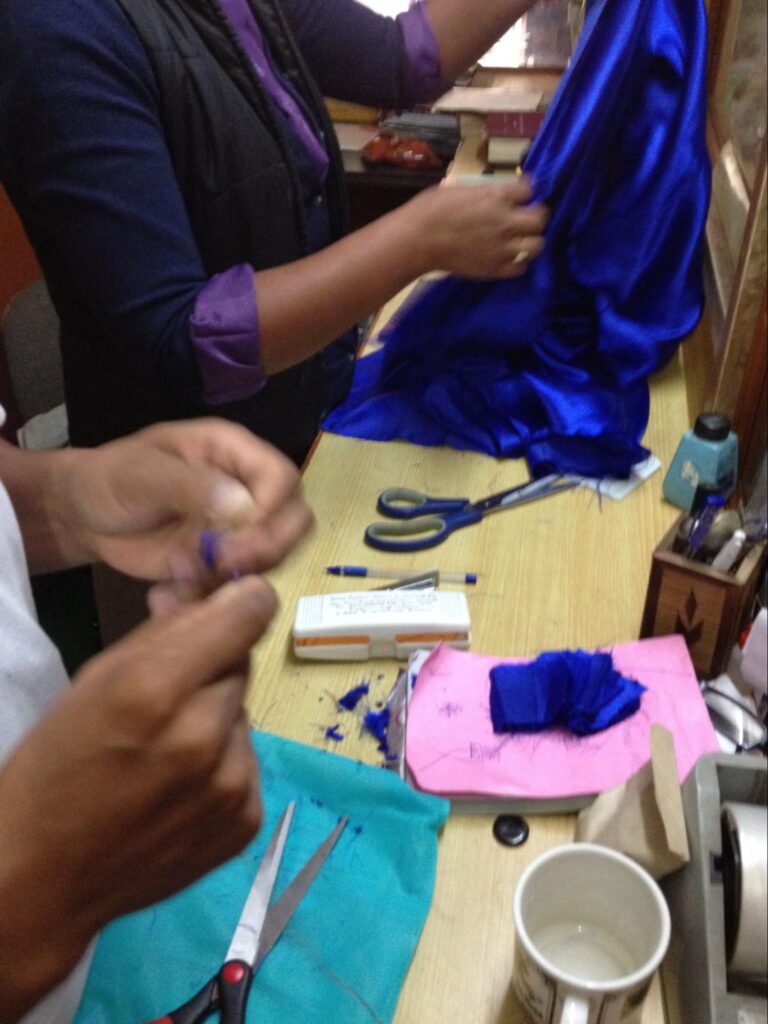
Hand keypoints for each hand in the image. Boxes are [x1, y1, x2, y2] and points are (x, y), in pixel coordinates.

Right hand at [0, 576, 274, 1020]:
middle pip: (241, 665)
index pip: (247, 614)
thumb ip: (162, 632)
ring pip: (243, 715)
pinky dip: (222, 765)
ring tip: (166, 751)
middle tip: (166, 695)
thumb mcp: (94, 680)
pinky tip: (179, 788)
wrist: (43, 881)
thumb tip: (213, 590)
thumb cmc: (55, 767)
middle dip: (211, 668)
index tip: (231, 605)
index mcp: (155, 691)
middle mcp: (204, 736)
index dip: (242, 602)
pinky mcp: (245, 821)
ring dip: (217, 718)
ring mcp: (231, 785)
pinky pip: (247, 763)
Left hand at [59, 418, 312, 585]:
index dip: (272, 509)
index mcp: (232, 451)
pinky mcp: (229, 557)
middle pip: (295, 516)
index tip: (239, 535)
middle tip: (224, 563)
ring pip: (281, 549)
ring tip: (201, 571)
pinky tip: (191, 582)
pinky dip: (228, 587)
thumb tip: (243, 506)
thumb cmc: (110, 481)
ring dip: (249, 568)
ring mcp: (242, 524)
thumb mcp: (141, 474)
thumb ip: (189, 485)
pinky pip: (251, 575)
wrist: (87, 517)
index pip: (282, 476)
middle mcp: (247, 485)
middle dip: (269, 544)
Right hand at [411, 174, 547, 278]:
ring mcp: (502, 247)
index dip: (525, 191)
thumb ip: (485, 193)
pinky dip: (518, 262)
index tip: (520, 194)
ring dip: (531, 240)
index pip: (529, 189)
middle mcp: (506, 221)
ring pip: (537, 245)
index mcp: (497, 196)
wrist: (418, 239)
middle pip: (540, 218)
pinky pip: (520, 267)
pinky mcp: (494, 268)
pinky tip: (509, 257)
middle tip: (526, 217)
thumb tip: (496, 196)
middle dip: (535, 216)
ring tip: (521, 240)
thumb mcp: (461, 188)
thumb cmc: (432, 208)